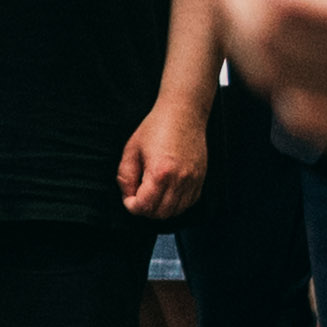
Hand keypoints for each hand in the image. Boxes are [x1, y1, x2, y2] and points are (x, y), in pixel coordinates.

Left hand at [118, 92, 210, 221]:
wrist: (183, 113)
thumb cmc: (156, 128)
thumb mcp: (131, 150)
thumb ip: (125, 176)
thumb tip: (128, 195)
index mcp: (160, 172)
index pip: (144, 206)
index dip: (131, 206)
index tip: (128, 197)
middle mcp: (179, 180)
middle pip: (160, 213)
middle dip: (145, 209)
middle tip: (138, 196)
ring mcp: (193, 180)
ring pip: (175, 211)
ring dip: (160, 209)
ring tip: (152, 193)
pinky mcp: (201, 178)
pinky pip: (189, 203)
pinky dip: (176, 204)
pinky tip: (167, 192)